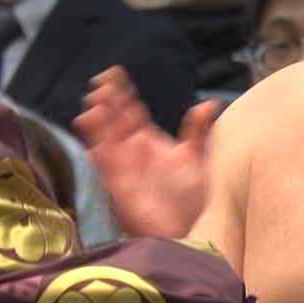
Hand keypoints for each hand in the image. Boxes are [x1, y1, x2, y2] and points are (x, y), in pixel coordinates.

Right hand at [77, 68, 217, 237]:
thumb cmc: (189, 198)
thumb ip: (198, 131)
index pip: (131, 110)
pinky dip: (97, 149)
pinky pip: (102, 163)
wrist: (183, 229)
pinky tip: (93, 136)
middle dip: (106, 101)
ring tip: (95, 103)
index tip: (115, 73)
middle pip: (113, 119)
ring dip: (97, 121)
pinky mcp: (116, 183)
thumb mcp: (197, 159)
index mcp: (148, 140)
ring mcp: (122, 165)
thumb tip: (209, 103)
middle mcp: (131, 149)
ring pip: (104, 137)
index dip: (122, 92)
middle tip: (101, 84)